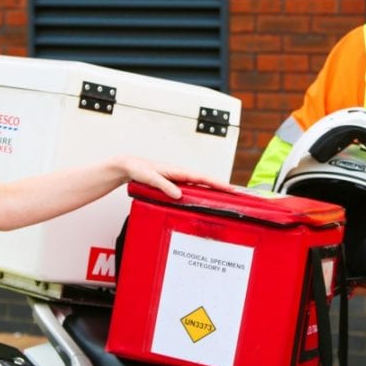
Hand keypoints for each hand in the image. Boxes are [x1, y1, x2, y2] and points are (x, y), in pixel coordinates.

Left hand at [115, 155, 233, 198]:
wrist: (129, 167)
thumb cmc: (139, 169)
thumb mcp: (151, 178)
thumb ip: (164, 186)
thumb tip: (179, 195)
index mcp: (178, 171)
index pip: (202, 178)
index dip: (218, 184)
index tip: (230, 189)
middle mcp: (181, 174)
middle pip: (206, 181)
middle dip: (221, 187)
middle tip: (236, 195)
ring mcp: (179, 179)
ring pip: (200, 184)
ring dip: (213, 190)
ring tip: (226, 197)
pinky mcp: (174, 184)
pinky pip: (192, 188)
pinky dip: (202, 192)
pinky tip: (205, 199)